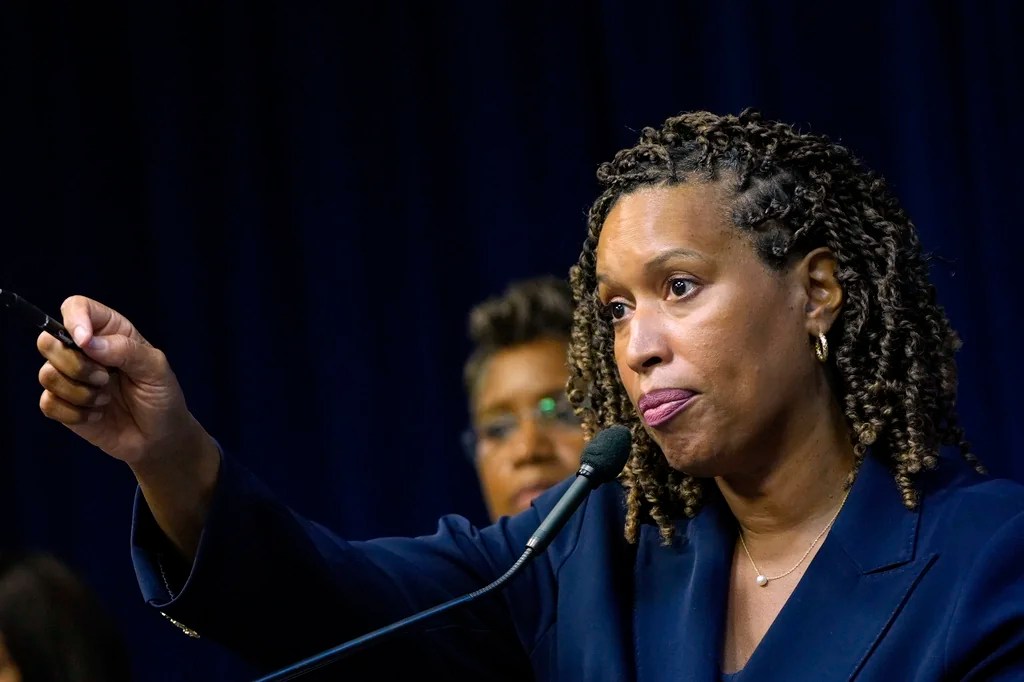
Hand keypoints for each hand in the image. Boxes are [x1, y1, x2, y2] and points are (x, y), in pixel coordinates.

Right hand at [37, 295, 218, 557]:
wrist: (162, 443)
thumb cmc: (166, 402)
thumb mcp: (158, 371)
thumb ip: (127, 349)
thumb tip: (92, 338)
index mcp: (111, 332)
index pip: (76, 307)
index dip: (74, 320)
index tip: (90, 344)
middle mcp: (87, 352)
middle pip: (51, 341)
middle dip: (78, 363)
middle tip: (107, 379)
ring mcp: (72, 380)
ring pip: (47, 375)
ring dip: (79, 392)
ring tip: (106, 401)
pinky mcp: (64, 409)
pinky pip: (49, 405)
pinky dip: (73, 415)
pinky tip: (96, 419)